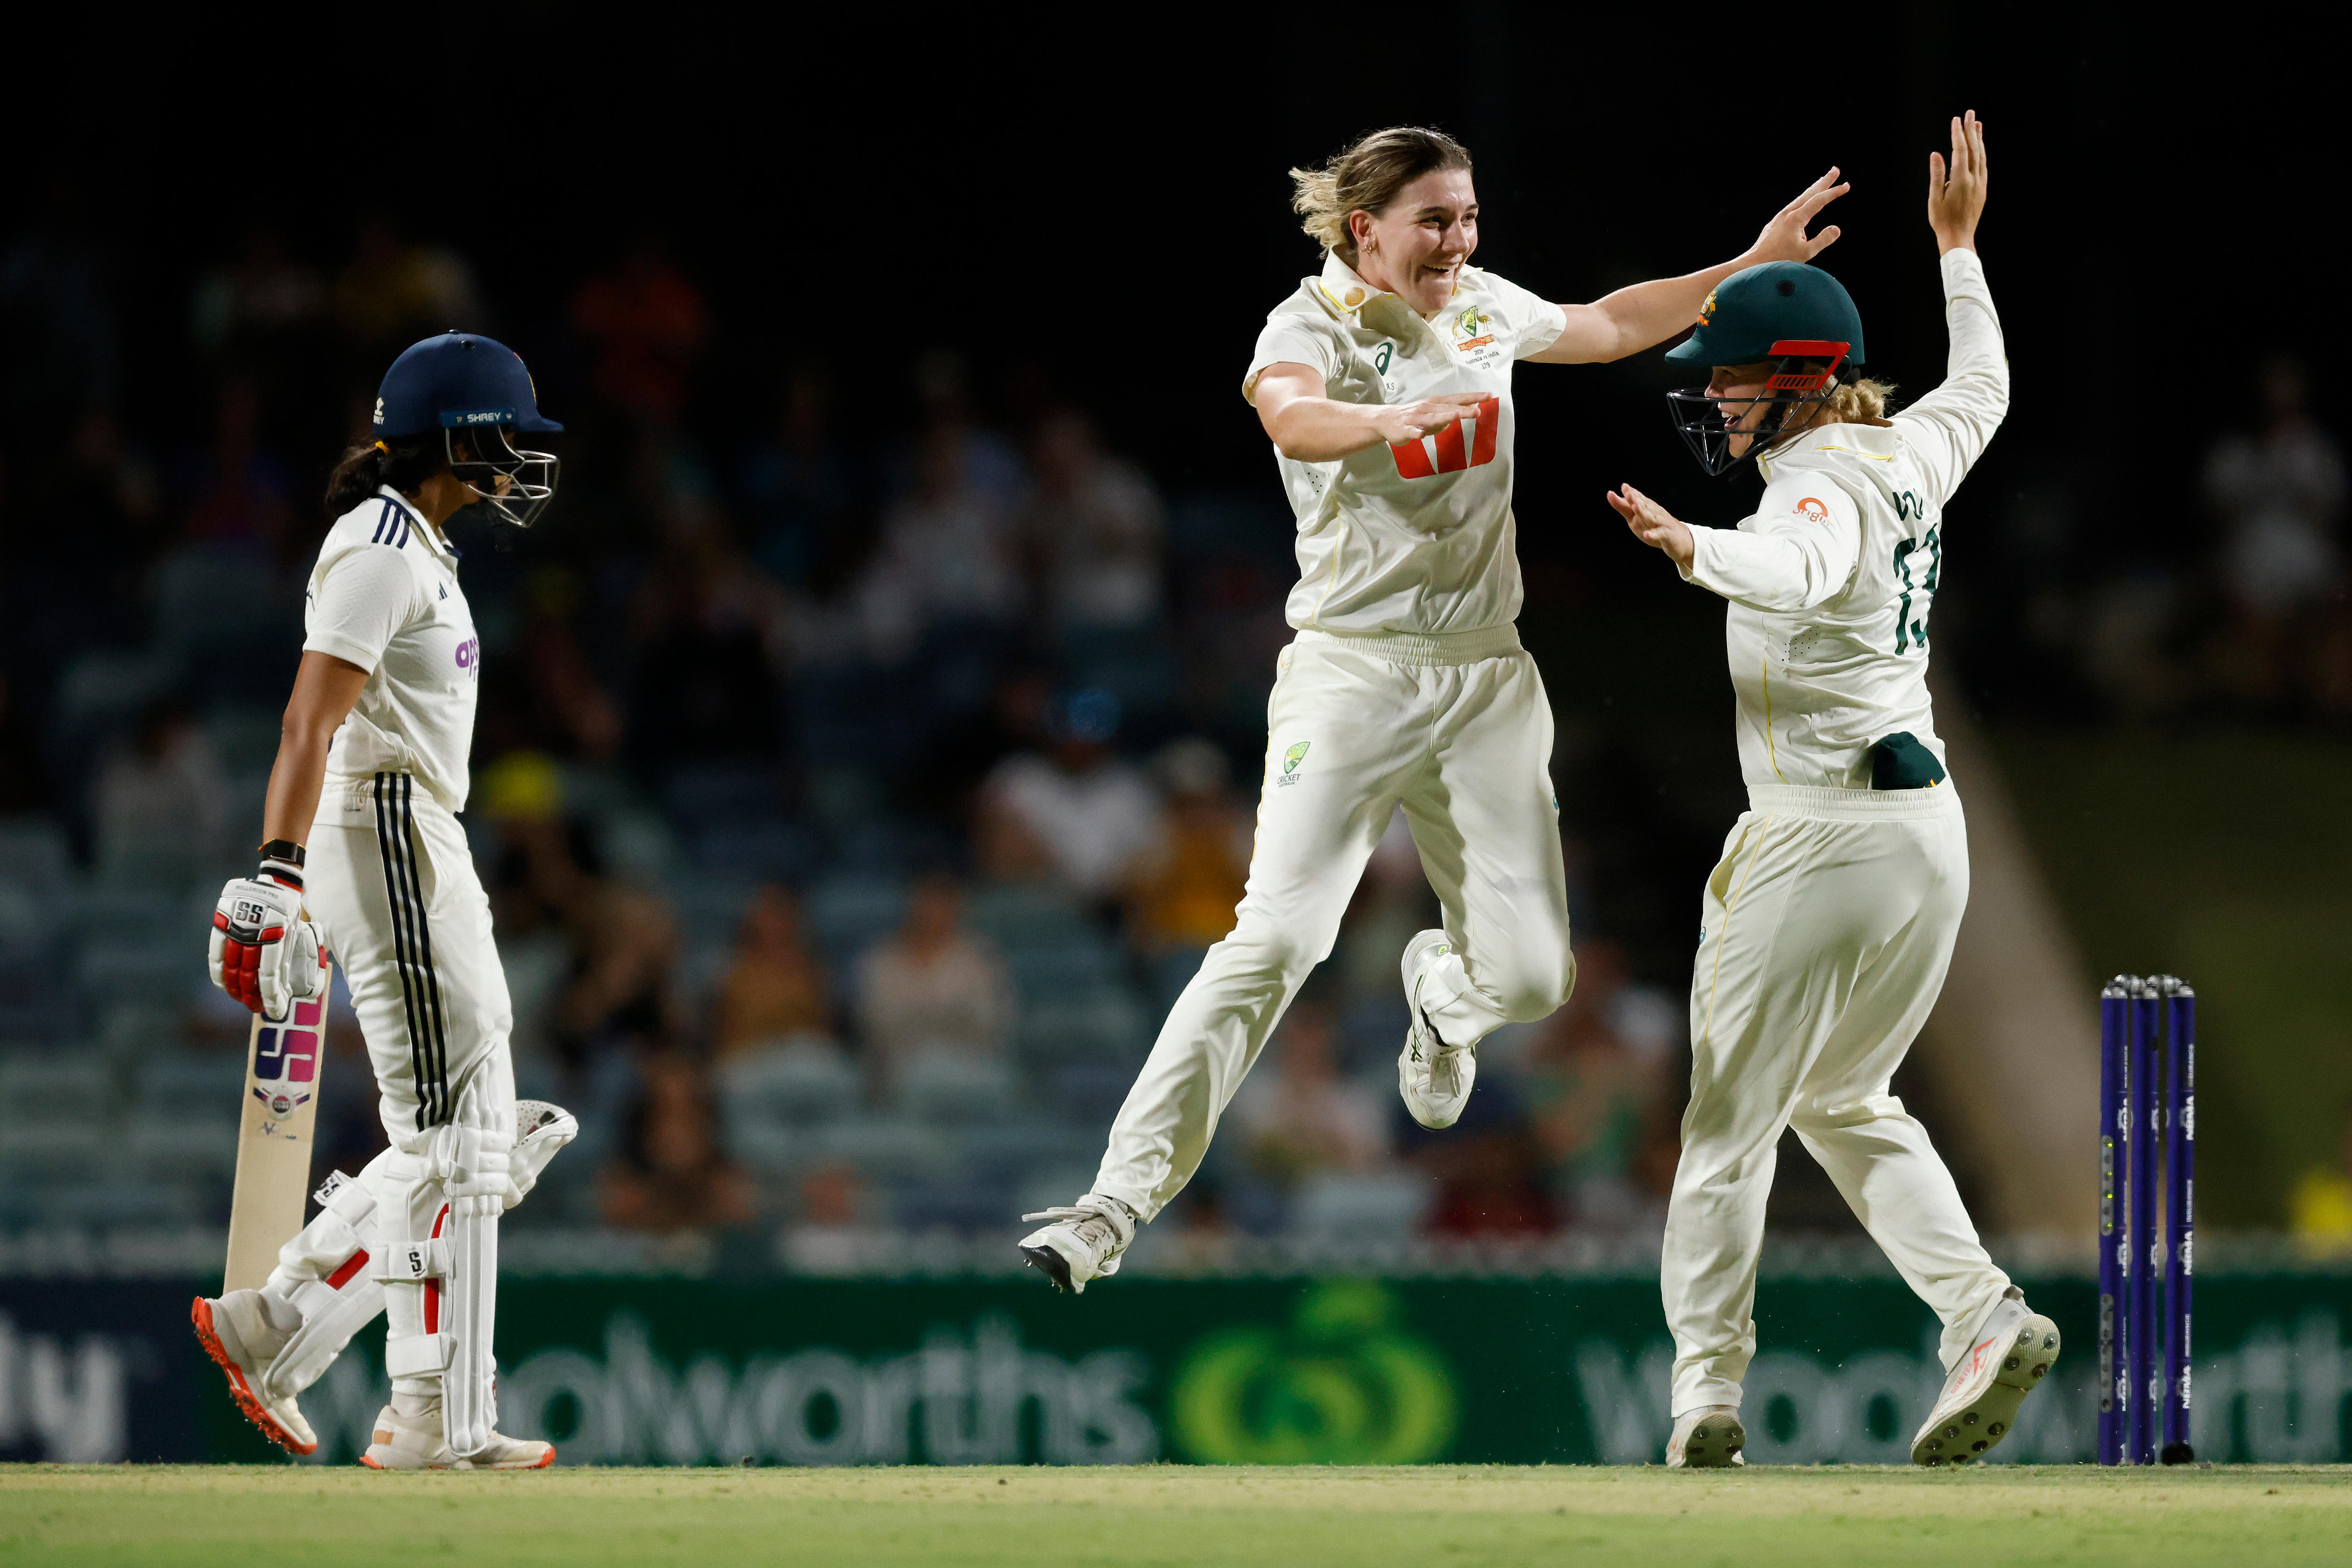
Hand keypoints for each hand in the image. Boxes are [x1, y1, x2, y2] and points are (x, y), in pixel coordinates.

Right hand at [209, 876, 327, 1019]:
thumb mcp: (299, 928)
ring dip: (236, 989)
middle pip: (248, 974)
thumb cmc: (291, 909)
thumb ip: (294, 954)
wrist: (275, 878)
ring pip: (231, 967)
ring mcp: (235, 927)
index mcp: (278, 933)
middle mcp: (254, 931)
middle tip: (257, 1008)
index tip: (275, 1011)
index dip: (271, 996)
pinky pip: (216, 953)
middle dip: (253, 996)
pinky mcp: (222, 922)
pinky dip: (219, 972)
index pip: (270, 974)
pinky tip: (224, 986)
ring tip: (243, 1000)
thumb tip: (307, 988)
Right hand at [1369, 392, 1487, 445]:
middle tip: (1478, 411)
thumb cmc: (1412, 417)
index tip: (1489, 396)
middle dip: (1462, 409)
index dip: (1473, 397)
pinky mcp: (1404, 430)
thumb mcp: (1432, 414)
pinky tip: (1421, 435)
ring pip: (1431, 418)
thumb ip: (1447, 416)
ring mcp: (1415, 419)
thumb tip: (1460, 414)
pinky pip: (1411, 432)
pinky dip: (1416, 433)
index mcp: (1435, 404)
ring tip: (1456, 417)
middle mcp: (1427, 408)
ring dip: (1444, 417)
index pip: (1457, 399)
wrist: (1385, 420)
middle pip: (1447, 408)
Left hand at [1608, 485, 1695, 570]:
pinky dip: (1654, 534)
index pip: (1639, 498)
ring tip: (1635, 507)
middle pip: (1645, 505)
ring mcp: (1662, 523)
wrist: (1680, 539)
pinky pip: (1660, 534)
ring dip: (1644, 512)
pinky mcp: (1667, 535)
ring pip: (1652, 517)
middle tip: (1627, 491)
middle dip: (1636, 498)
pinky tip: (1646, 534)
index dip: (1631, 493)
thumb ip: (1623, 506)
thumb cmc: (1655, 526)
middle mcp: (1655, 513)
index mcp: (1648, 507)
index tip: (1624, 486)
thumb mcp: (1635, 517)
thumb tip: (1609, 493)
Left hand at [1748, 168, 1848, 265]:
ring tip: (1822, 181)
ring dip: (1813, 189)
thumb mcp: (1805, 253)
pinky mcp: (1775, 223)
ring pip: (1800, 198)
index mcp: (1796, 218)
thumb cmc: (1778, 260)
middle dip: (1824, 181)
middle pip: (1809, 193)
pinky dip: (1803, 199)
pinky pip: (1793, 206)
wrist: (1754, 262)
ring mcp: (1780, 217)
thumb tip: (1836, 229)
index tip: (1846, 186)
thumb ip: (1822, 240)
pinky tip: (1804, 203)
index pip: (1819, 201)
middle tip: (1835, 170)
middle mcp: (1787, 213)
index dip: (1834, 192)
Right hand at [1928, 110, 1988, 253]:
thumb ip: (1937, 174)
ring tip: (1977, 124)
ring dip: (1979, 139)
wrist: (1959, 237)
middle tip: (1970, 113)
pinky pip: (1984, 165)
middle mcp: (1974, 179)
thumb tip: (1936, 154)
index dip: (1958, 134)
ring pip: (1981, 156)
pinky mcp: (1982, 189)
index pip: (1961, 151)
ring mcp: (1980, 183)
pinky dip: (1982, 152)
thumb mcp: (1934, 199)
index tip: (1956, 119)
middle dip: (1971, 130)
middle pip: (1974, 149)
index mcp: (1961, 180)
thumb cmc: (1942, 220)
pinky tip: (1980, 147)